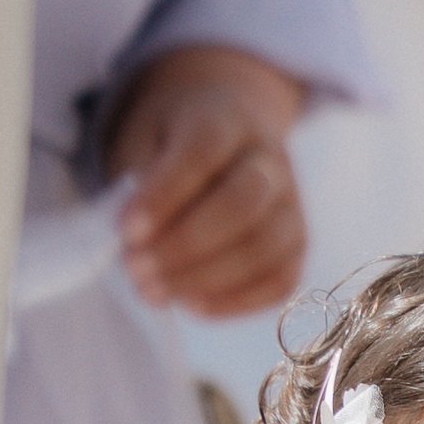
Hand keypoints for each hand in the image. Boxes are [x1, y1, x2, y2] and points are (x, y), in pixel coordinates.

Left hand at [106, 43, 308, 315]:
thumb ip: (137, 183)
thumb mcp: (144, 139)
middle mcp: (270, 158)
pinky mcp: (297, 243)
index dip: (164, 196)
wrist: (226, 132)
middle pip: (243, 204)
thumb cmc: (173, 141)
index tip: (126, 231)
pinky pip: (279, 280)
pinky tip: (192, 305)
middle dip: (185, 244)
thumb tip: (134, 245)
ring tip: (154, 292)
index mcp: (228, 119)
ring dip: (206, 279)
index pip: (202, 154)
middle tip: (135, 270)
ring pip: (265, 248)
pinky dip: (235, 301)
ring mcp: (291, 203)